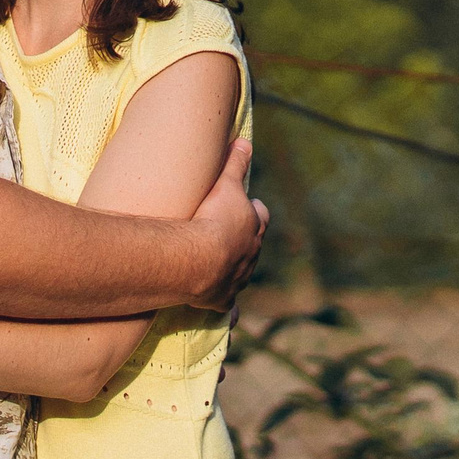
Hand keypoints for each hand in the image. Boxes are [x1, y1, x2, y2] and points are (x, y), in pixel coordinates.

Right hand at [184, 138, 265, 310]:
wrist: (198, 260)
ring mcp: (238, 279)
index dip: (253, 209)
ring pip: (243, 274)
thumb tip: (245, 140)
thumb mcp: (225, 185)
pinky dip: (232, 311)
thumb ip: (235, 163)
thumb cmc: (213, 219)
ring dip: (235, 270)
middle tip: (229, 234)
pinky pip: (230, 308)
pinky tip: (233, 318)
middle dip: (244, 240)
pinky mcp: (223, 299)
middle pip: (252, 246)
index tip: (246, 205)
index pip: (260, 215)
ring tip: (223, 267)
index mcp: (254, 227)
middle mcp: (251, 255)